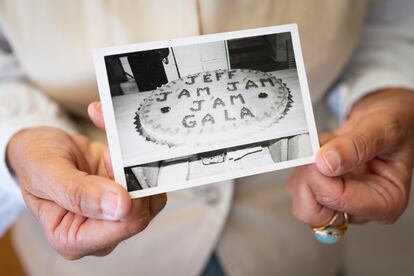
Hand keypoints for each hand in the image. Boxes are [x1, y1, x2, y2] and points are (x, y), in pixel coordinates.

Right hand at [7, 106, 165, 258]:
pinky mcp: (127, 200)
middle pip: (142, 214)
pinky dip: (138, 165)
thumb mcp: (47, 171)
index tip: (110, 162)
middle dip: (130, 180)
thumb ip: (78, 192)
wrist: (43, 147)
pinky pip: (149, 186)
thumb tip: (120, 207)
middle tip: (108, 156)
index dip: (127, 194)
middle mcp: (98, 234)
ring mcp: (115, 218)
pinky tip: (114, 156)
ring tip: (107, 156)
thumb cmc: (36, 161)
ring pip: (150, 200)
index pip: (125, 226)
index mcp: (72, 239)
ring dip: (134, 171)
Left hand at [288, 89, 413, 226]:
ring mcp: (340, 203)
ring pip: (302, 201)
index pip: (337, 199)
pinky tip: (321, 152)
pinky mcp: (323, 194)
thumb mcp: (383, 128)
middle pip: (315, 213)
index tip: (319, 150)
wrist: (384, 118)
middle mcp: (361, 209)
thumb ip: (357, 145)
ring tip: (326, 147)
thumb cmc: (394, 125)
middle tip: (318, 150)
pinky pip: (298, 188)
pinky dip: (302, 167)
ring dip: (305, 170)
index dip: (319, 173)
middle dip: (309, 179)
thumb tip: (327, 162)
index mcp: (386, 202)